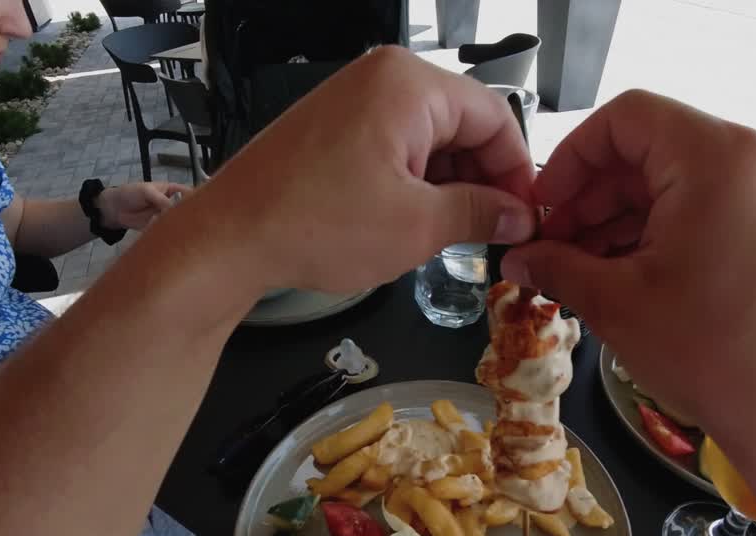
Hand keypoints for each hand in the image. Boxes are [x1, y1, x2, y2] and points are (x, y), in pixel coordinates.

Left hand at [98, 182, 189, 229]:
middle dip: (188, 214)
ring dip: (178, 224)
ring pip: (175, 220)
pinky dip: (168, 232)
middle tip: (194, 221)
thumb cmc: (131, 193)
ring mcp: (164, 216)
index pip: (186, 192)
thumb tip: (176, 210)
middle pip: (183, 209)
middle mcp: (169, 204)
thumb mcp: (147, 192)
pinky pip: (166, 229)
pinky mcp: (158, 227)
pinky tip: (170, 233)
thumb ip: (161, 200)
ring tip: (182, 228)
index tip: (202, 205)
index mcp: (170, 191)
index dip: (195, 197)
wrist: (114, 209)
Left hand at [186, 46, 537, 293]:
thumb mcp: (417, 227)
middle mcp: (381, 77)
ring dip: (447, 184)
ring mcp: (354, 97)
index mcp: (409, 85)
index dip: (518, 171)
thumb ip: (480, 214)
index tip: (525, 215)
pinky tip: (413, 221)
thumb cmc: (311, 224)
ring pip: (430, 137)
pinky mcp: (335, 123)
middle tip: (491, 232)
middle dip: (481, 179)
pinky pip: (396, 143)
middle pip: (464, 123)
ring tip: (448, 234)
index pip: (496, 116)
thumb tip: (517, 216)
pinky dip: (413, 180)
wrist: (230, 238)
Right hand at [501, 90, 755, 490]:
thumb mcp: (619, 304)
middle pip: (657, 149)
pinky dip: (675, 234)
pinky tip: (642, 282)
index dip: (571, 158)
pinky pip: (723, 208)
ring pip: (689, 182)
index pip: (625, 118)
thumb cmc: (721, 356)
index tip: (543, 207)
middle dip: (596, 197)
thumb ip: (558, 267)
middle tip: (556, 249)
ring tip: (591, 274)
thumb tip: (520, 258)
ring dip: (630, 220)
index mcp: (718, 155)